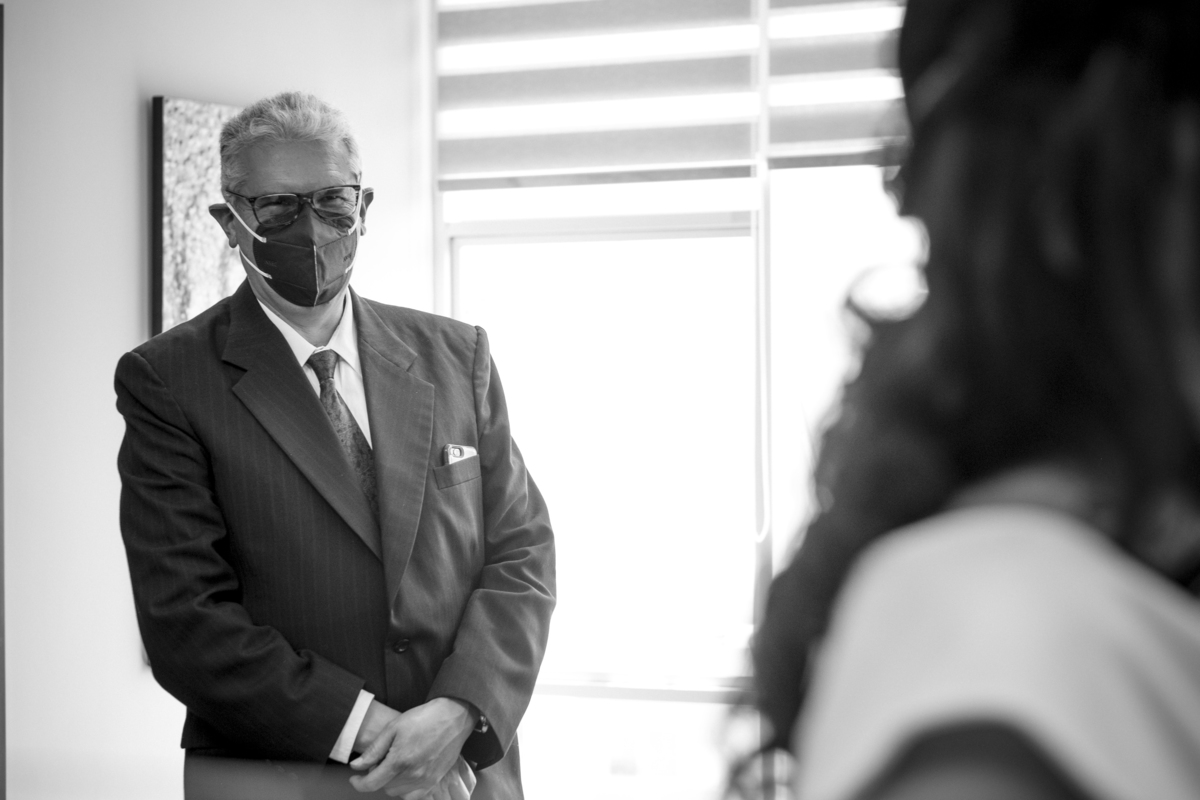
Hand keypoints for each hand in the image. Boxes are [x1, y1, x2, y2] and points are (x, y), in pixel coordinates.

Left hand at [349, 697, 477, 796]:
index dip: (358, 784)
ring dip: (392, 782)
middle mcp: (413, 774)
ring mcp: (426, 780)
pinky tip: (407, 775)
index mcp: (400, 760)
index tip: (354, 778)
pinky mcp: (435, 781)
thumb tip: (356, 766)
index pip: (371, 784)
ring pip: (398, 792)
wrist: (453, 717)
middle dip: (378, 777)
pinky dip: (406, 789)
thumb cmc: (424, 718)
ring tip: (397, 764)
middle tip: (382, 760)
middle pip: (384, 787)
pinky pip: (413, 795)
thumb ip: (374, 750)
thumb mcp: (393, 727)